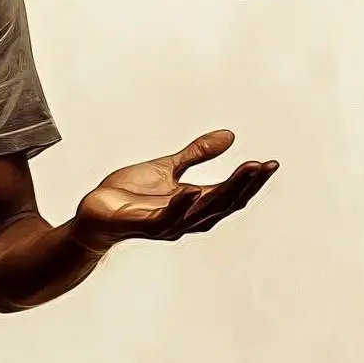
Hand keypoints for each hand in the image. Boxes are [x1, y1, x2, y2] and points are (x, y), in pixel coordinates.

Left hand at [75, 130, 274, 244]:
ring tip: (243, 171)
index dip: (251, 181)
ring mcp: (166, 225)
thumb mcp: (166, 168)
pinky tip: (190, 191)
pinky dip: (179, 206)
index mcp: (194, 204)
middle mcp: (186, 219)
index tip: (271, 163)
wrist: (93, 214)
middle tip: (262, 166)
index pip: (231, 195)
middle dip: (245, 185)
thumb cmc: (128, 195)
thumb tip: (230, 136)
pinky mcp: (142, 226)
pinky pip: (165, 219)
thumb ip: (196, 154)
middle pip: (223, 204)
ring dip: (223, 192)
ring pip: (201, 212)